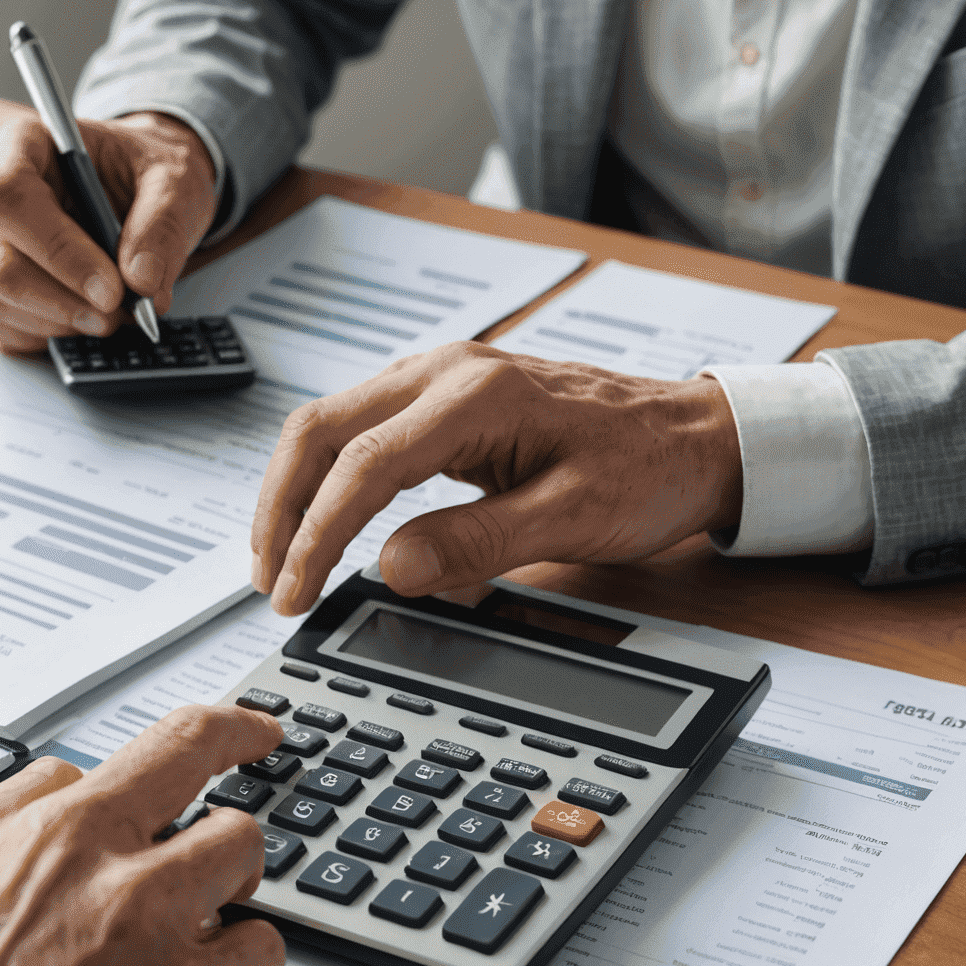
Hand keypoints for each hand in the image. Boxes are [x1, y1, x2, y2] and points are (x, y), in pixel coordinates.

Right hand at [0, 111, 217, 353]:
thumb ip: (162, 226)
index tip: (111, 290)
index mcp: (11, 139)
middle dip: (67, 301)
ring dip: (59, 321)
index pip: (9, 197)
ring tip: (107, 313)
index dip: (60, 252)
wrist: (121, 183)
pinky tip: (73, 315)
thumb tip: (142, 281)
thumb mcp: (172, 180)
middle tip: (120, 314)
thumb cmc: (136, 171)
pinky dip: (40, 331)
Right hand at [0, 704, 284, 965]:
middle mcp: (121, 877)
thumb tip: (69, 776)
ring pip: (253, 880)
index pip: (179, 742)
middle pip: (235, 819)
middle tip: (211, 874)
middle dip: (229, 843)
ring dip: (233, 902)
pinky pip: (260, 957)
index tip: (256, 732)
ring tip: (189, 941)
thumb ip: (12, 810)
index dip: (233, 729)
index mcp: (62, 834)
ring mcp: (166, 942)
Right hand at [250, 342, 744, 615]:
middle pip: (321, 430)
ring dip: (297, 492)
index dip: (318, 535)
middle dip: (281, 509)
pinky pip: (362, 431)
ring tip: (282, 561)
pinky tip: (324, 521)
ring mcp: (443, 379)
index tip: (295, 592)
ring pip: (332, 426)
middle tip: (269, 581)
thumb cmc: (648, 468)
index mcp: (476, 395)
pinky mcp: (446, 400)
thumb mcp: (575, 516)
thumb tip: (392, 568)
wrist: (695, 435)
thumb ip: (480, 541)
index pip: (363, 465)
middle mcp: (447, 372)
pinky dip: (329, 478)